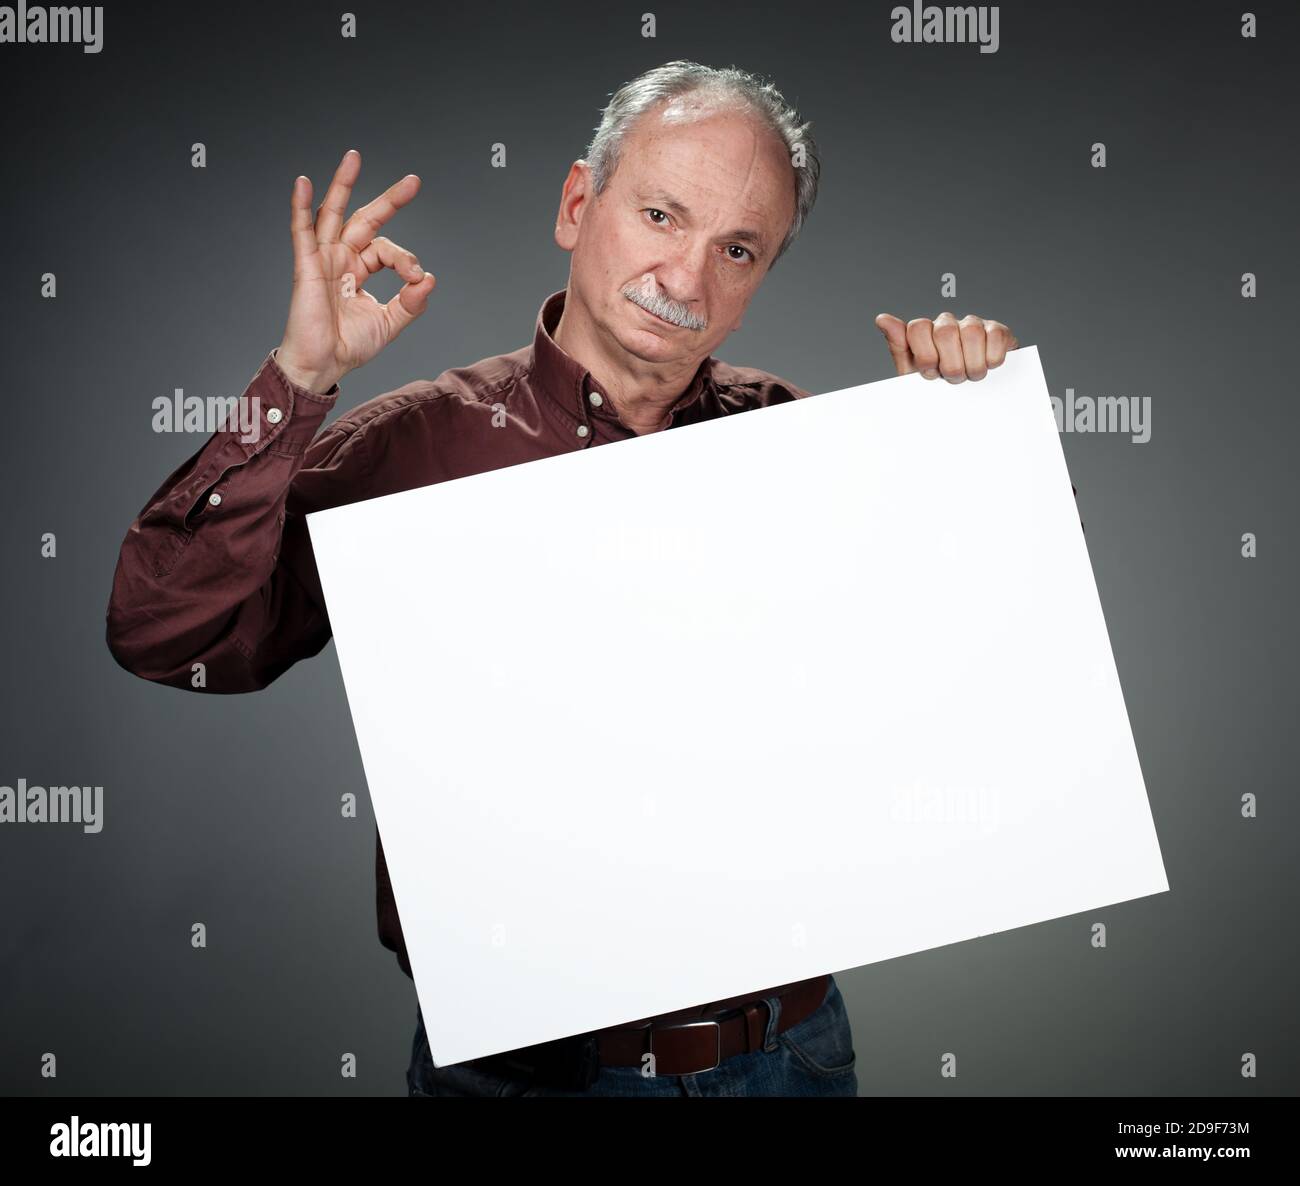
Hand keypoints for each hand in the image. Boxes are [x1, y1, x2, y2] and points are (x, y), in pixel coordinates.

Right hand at [276, 149, 435, 392]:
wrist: (323, 365)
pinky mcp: (307, 266)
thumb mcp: (389, 323)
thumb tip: (429, 279)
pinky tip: (303, 183)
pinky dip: (301, 206)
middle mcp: (342, 260)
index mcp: (360, 271)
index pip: (386, 250)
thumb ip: (411, 303)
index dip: (405, 260)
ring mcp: (323, 259)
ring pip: (333, 214)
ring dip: (343, 184)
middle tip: (413, 181)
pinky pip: (302, 231)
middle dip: (389, 200)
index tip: (416, 279)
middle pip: (365, 220)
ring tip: (354, 157)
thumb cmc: (349, 346)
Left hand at [873, 311, 1017, 381]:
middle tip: (952, 378)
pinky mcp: (997, 331)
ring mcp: (972, 325)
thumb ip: (898, 346)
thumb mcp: (912, 374)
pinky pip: (996, 335)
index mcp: (924, 332)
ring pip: (971, 332)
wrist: (967, 402)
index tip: (930, 373)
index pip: (918, 327)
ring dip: (972, 364)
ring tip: (970, 375)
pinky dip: (992, 357)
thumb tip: (882, 318)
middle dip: (949, 364)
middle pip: (945, 331)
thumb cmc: (937, 386)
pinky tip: (988, 366)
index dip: (925, 355)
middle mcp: (947, 324)